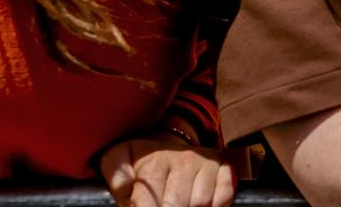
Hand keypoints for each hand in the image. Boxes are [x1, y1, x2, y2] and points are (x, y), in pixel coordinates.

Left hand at [98, 134, 235, 206]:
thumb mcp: (118, 158)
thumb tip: (124, 192)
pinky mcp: (225, 167)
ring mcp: (207, 163)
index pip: (147, 202)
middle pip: (175, 205)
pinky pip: (224, 196)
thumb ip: (116, 175)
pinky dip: (216, 206)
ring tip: (178, 205)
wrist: (169, 141)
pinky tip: (200, 205)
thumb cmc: (142, 158)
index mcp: (155, 162)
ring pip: (201, 203)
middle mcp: (184, 160)